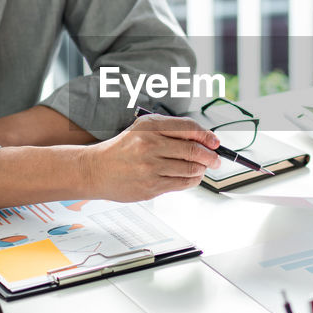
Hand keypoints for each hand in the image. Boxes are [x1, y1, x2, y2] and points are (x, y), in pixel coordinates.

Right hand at [83, 114, 221, 201]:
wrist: (97, 170)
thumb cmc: (123, 148)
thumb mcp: (143, 129)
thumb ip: (171, 130)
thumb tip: (203, 139)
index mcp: (150, 127)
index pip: (188, 128)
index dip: (207, 136)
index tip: (215, 142)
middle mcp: (150, 145)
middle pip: (193, 150)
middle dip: (210, 156)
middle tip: (216, 159)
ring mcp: (150, 167)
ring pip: (190, 169)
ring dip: (202, 169)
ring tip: (202, 168)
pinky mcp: (151, 186)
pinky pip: (181, 184)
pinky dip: (193, 180)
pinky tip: (193, 177)